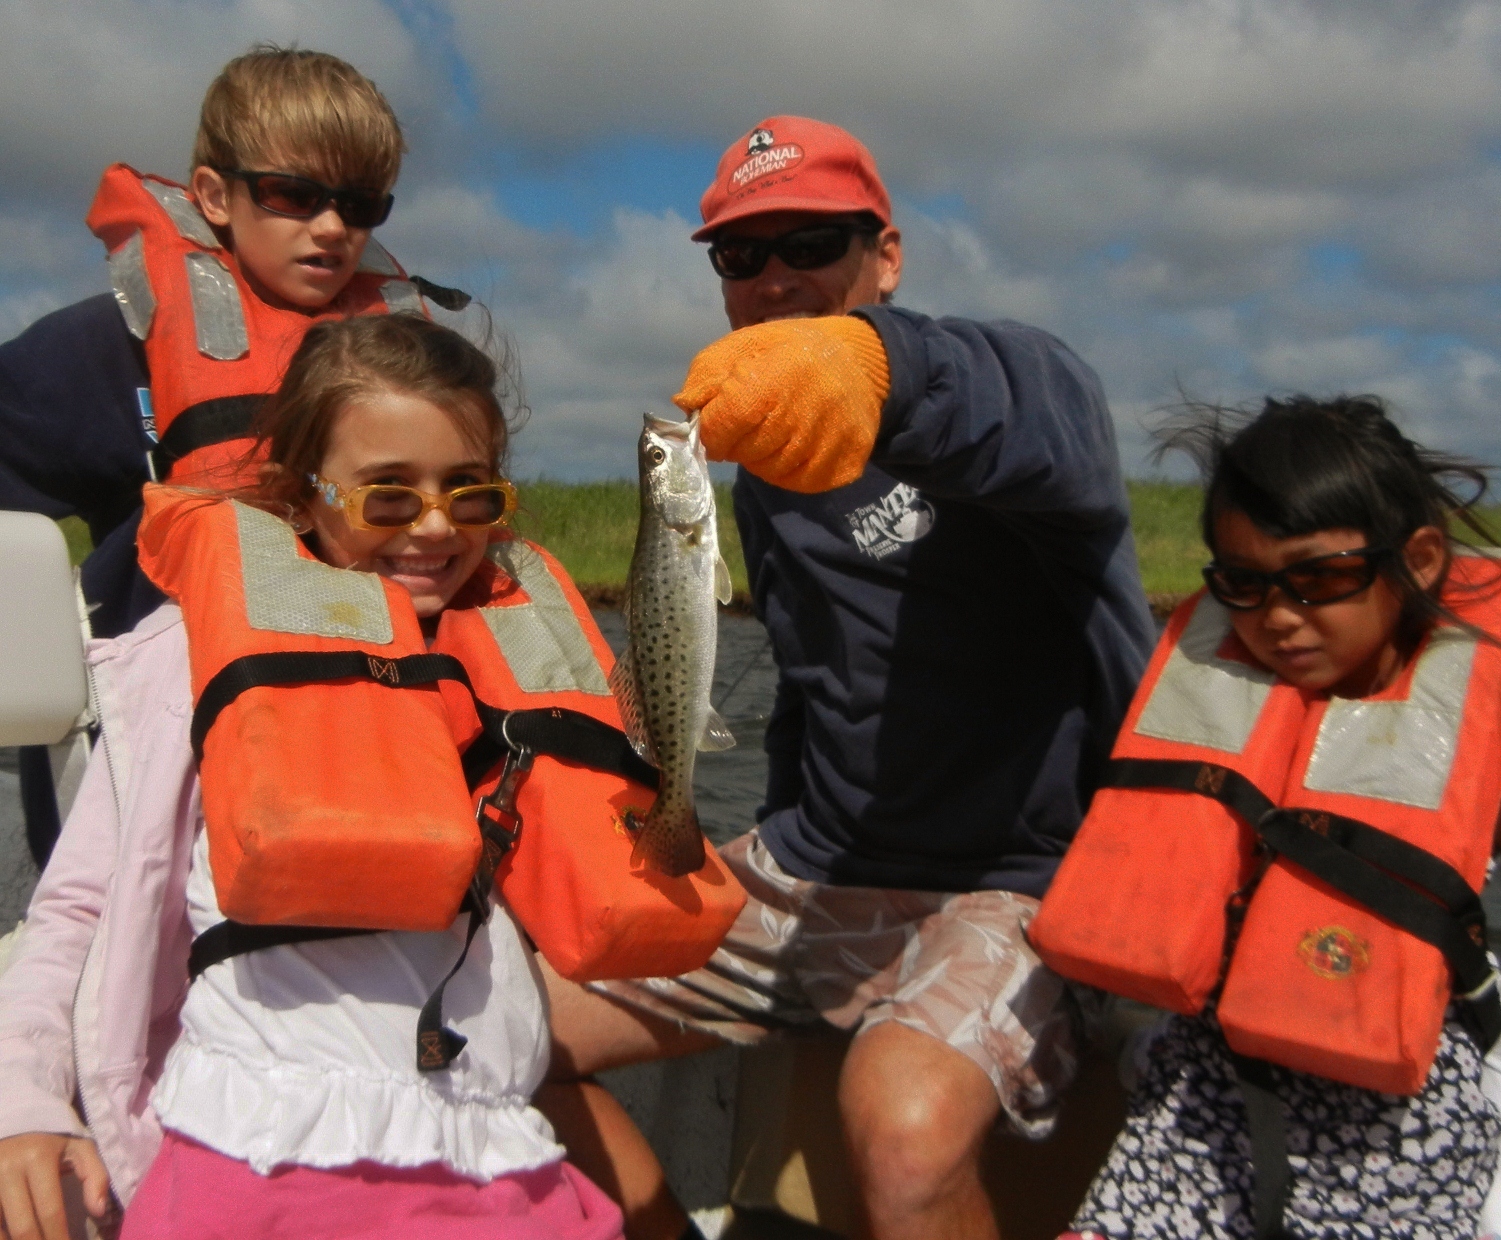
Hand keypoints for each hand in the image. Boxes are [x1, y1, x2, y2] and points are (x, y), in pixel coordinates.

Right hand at [0, 1133, 109, 1239]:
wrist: (11, 1117)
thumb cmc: (50, 1140)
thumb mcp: (78, 1147)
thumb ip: (95, 1176)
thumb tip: (99, 1211)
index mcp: (37, 1158)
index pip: (50, 1210)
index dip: (59, 1238)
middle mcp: (6, 1169)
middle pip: (22, 1226)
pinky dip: (0, 1234)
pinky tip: (10, 1238)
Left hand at [673, 315, 889, 492]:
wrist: (856, 361)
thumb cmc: (788, 352)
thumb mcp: (741, 347)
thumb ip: (706, 377)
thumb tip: (685, 408)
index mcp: (772, 380)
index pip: (720, 428)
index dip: (711, 430)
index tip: (717, 421)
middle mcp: (804, 415)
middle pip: (744, 453)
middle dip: (738, 441)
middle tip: (753, 421)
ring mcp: (829, 444)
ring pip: (770, 472)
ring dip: (762, 456)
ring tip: (776, 428)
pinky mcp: (846, 465)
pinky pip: (800, 483)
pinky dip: (789, 470)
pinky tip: (797, 444)